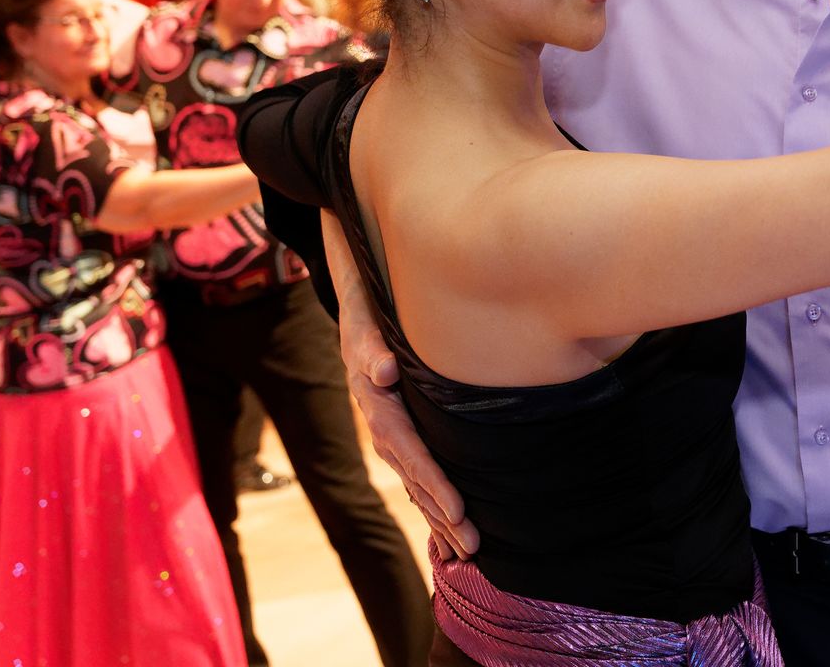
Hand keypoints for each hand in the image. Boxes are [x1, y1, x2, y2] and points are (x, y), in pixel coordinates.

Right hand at [324, 213, 479, 558]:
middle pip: (411, 469)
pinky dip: (430, 491)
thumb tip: (383, 372)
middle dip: (441, 509)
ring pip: (412, 472)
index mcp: (373, 392)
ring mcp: (386, 417)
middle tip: (473, 546)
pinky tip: (450, 518)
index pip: (406, 445)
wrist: (357, 282)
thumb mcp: (362, 309)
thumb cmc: (368, 293)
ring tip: (466, 547)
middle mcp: (378, 411)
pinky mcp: (398, 415)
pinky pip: (415, 461)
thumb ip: (370, 340)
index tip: (459, 510)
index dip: (432, 479)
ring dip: (436, 510)